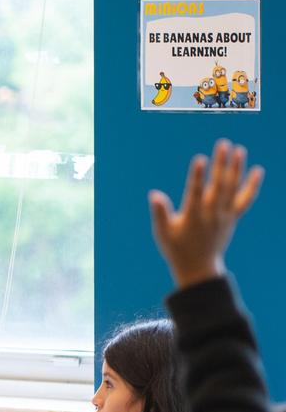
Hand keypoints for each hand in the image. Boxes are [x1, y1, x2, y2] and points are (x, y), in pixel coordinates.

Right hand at [149, 139, 262, 287]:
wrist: (198, 267)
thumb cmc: (176, 248)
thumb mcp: (162, 233)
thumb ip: (160, 213)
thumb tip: (154, 194)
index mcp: (193, 217)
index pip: (195, 193)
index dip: (197, 176)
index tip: (200, 159)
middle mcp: (212, 215)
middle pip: (218, 185)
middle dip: (221, 164)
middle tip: (223, 144)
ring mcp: (224, 215)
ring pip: (232, 188)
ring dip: (237, 168)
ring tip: (239, 149)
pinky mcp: (232, 217)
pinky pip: (245, 200)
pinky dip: (252, 185)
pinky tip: (258, 170)